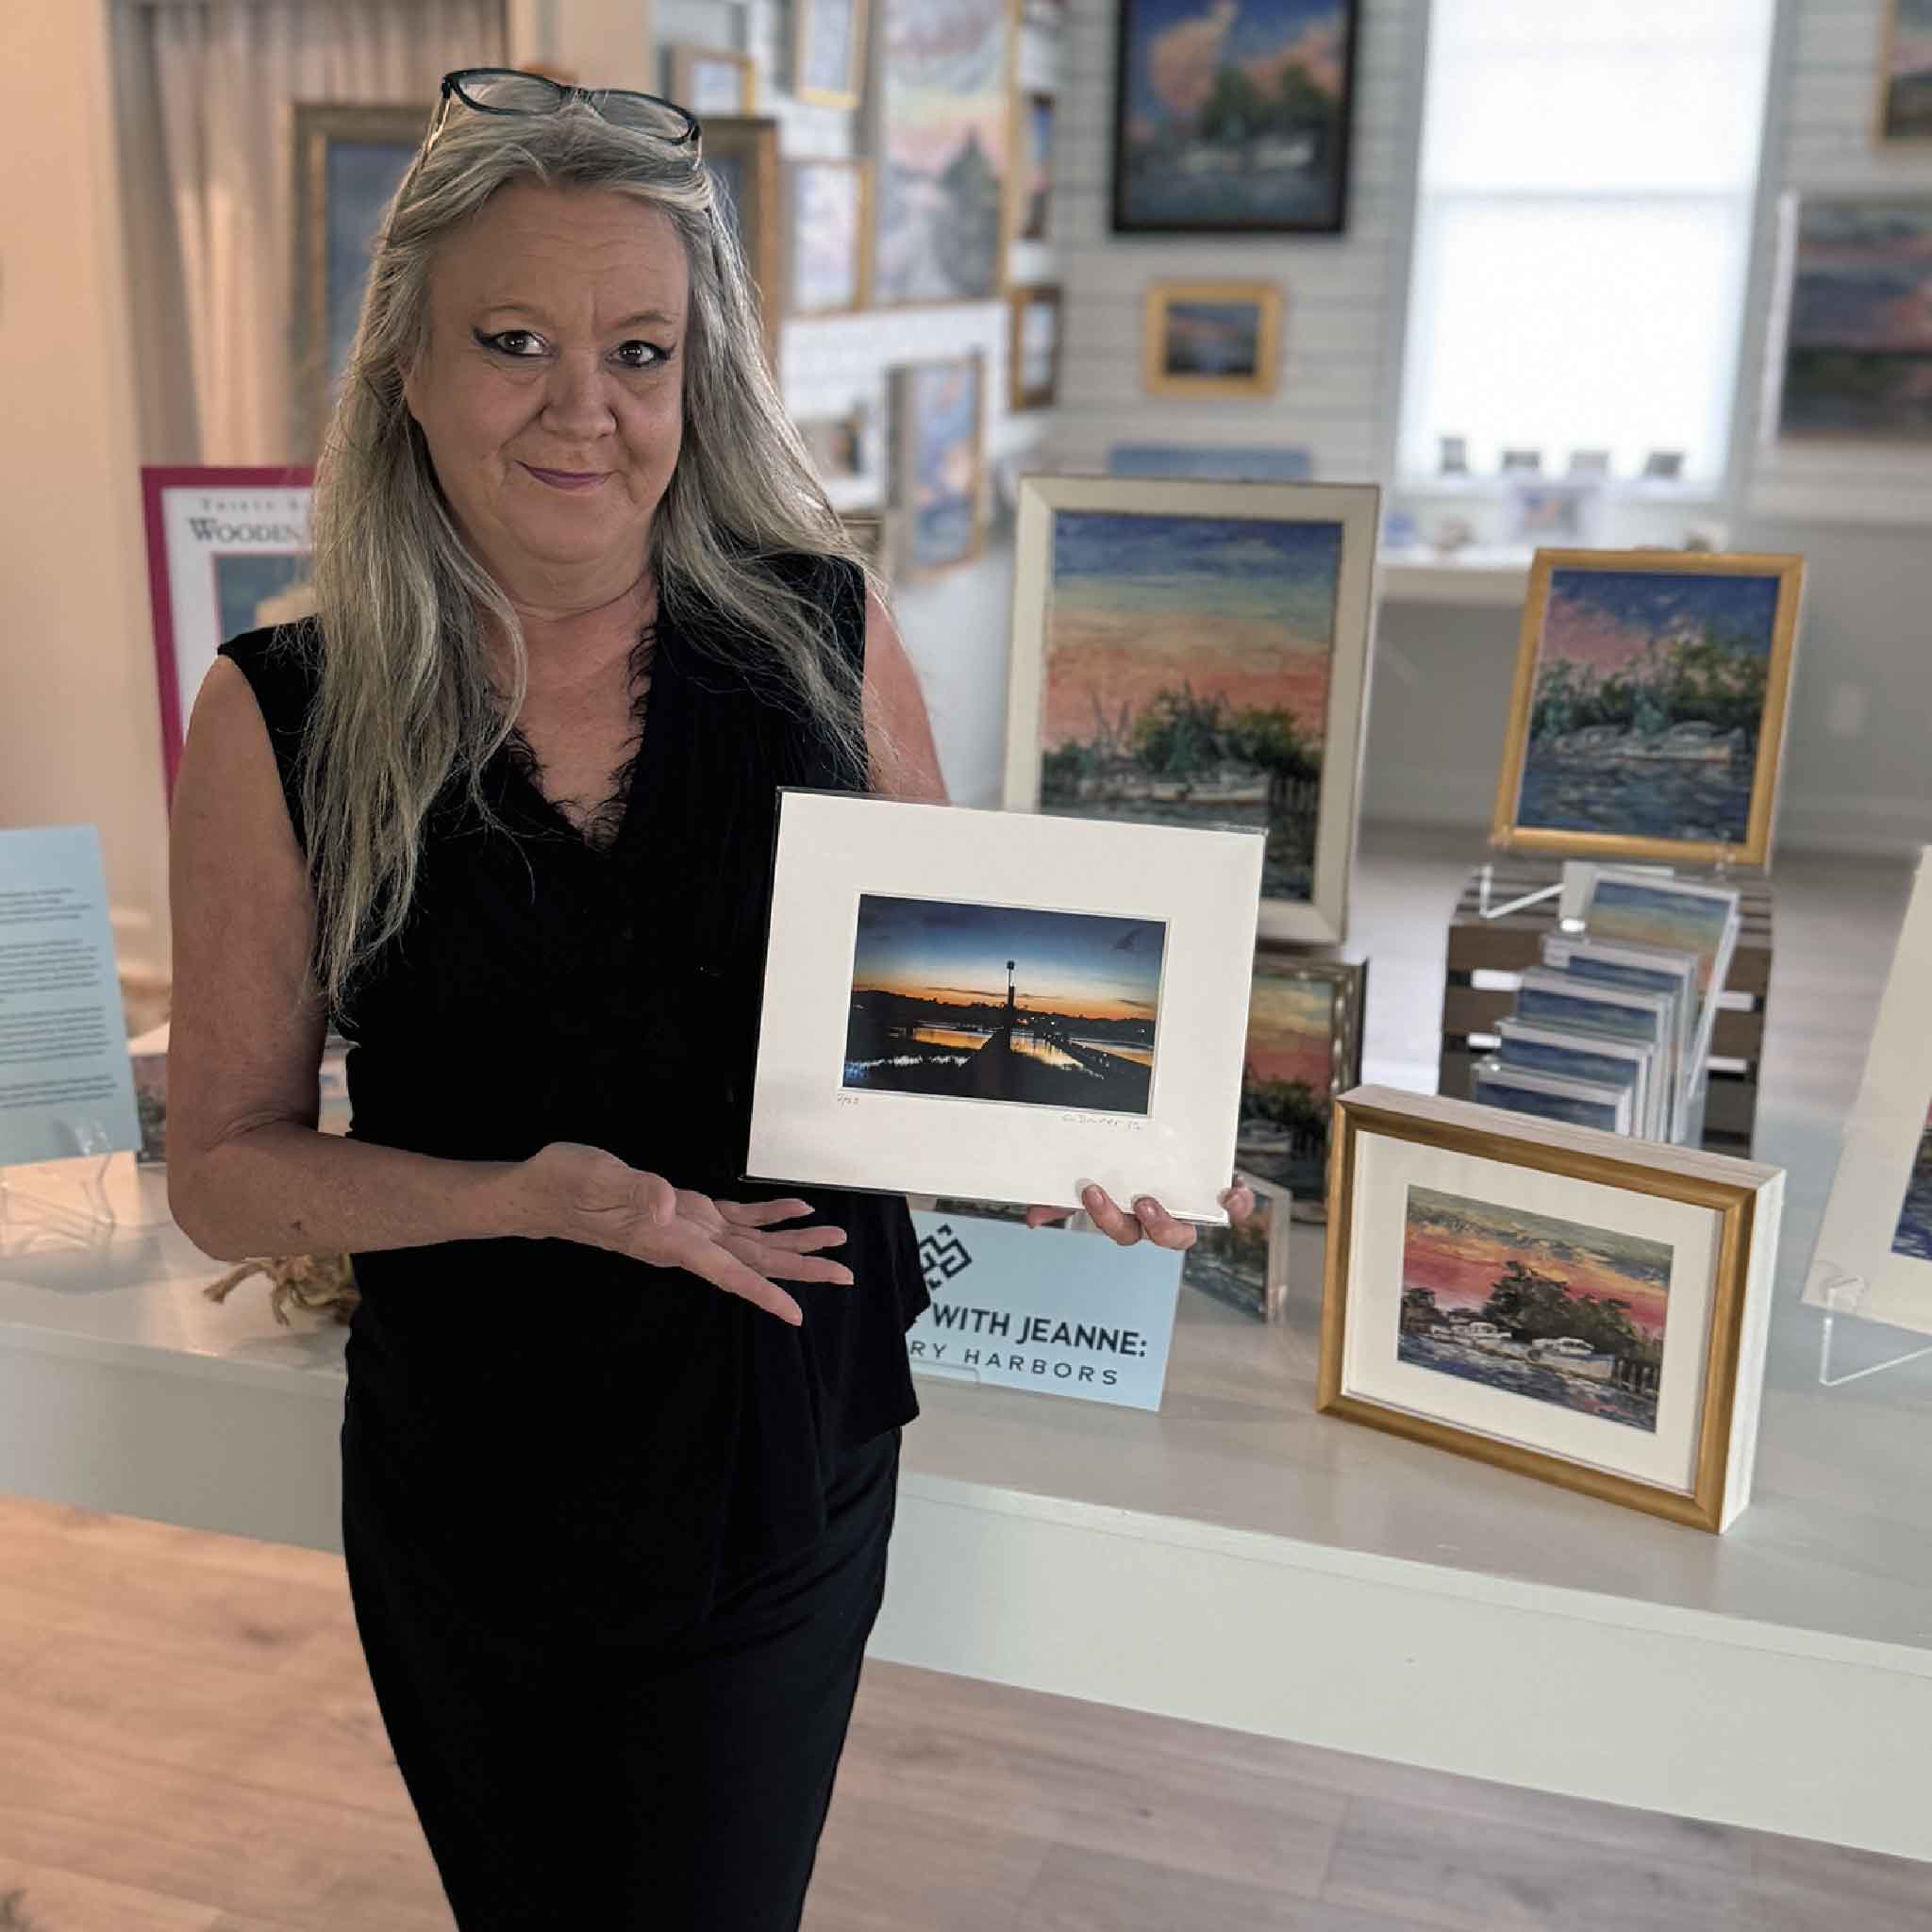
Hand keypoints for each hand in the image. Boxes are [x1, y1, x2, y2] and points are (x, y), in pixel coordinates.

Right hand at [513, 1141, 851, 1326]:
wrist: (544, 1190)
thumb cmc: (566, 1185)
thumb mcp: (598, 1181)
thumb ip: (637, 1196)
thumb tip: (670, 1208)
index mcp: (670, 1242)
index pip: (726, 1274)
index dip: (762, 1294)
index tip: (797, 1317)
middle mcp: (687, 1243)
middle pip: (754, 1264)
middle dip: (800, 1269)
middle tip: (845, 1275)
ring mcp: (688, 1228)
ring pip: (752, 1243)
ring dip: (795, 1242)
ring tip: (836, 1242)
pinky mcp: (686, 1210)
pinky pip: (737, 1218)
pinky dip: (769, 1214)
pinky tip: (798, 1210)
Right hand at [1021, 1177, 1255, 1250]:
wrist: (1185, 1144)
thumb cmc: (1137, 1169)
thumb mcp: (1103, 1179)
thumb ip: (1067, 1198)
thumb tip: (1031, 1215)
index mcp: (1135, 1217)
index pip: (1121, 1230)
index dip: (1107, 1217)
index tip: (1090, 1191)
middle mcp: (1165, 1220)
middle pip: (1156, 1238)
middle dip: (1143, 1224)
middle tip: (1134, 1201)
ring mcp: (1194, 1211)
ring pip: (1188, 1233)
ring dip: (1172, 1224)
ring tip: (1160, 1201)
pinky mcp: (1222, 1197)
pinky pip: (1238, 1211)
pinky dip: (1237, 1204)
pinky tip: (1229, 1191)